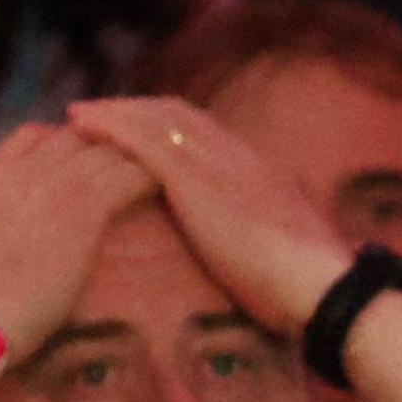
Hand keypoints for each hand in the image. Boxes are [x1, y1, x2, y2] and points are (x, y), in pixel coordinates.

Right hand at [0, 123, 156, 363]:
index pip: (33, 136)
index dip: (66, 143)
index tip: (88, 161)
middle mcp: (18, 174)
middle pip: (76, 136)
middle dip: (107, 148)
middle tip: (137, 169)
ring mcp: (50, 187)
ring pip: (105, 151)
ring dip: (132, 162)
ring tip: (161, 177)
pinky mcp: (82, 212)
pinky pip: (128, 178)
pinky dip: (148, 180)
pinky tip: (165, 192)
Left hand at [66, 98, 358, 327]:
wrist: (323, 291)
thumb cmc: (312, 292)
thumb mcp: (296, 258)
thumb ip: (281, 243)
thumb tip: (281, 256)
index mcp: (265, 174)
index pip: (211, 133)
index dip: (172, 127)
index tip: (144, 130)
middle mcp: (241, 157)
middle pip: (179, 115)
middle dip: (138, 109)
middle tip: (101, 114)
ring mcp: (219, 165)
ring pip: (156, 118)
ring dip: (115, 111)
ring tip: (79, 115)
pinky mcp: (196, 181)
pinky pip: (142, 140)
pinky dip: (110, 126)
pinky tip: (82, 125)